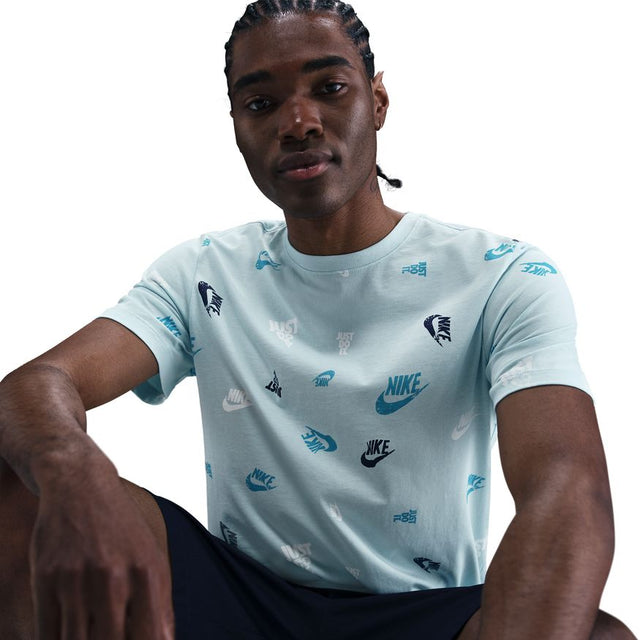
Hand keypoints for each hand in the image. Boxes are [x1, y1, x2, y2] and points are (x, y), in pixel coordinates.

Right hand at [30, 478, 173, 638]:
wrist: (80, 486)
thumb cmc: (121, 526)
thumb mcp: (152, 556)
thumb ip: (161, 601)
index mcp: (147, 572)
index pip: (150, 637)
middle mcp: (114, 576)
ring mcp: (78, 578)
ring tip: (91, 635)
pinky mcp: (46, 579)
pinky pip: (47, 633)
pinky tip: (66, 636)